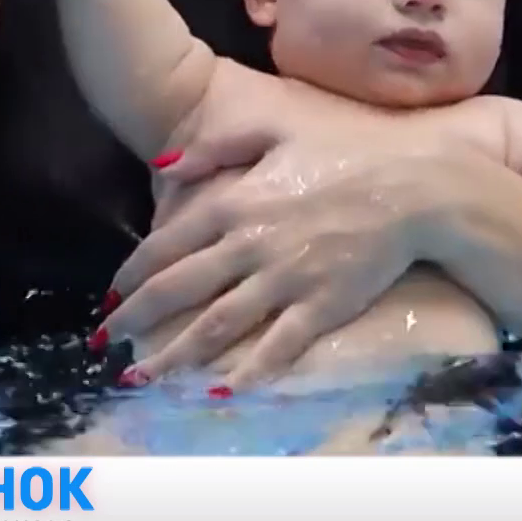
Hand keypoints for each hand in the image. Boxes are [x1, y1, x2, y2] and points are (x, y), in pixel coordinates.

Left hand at [102, 123, 445, 390]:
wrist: (417, 185)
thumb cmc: (348, 150)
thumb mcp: (276, 128)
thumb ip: (216, 146)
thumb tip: (165, 165)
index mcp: (234, 202)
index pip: (166, 245)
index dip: (131, 275)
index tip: (110, 297)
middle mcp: (250, 245)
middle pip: (178, 290)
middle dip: (135, 320)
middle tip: (104, 342)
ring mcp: (286, 280)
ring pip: (216, 325)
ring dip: (174, 355)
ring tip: (141, 376)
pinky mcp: (322, 307)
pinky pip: (276, 347)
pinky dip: (245, 373)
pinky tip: (218, 392)